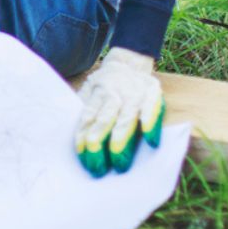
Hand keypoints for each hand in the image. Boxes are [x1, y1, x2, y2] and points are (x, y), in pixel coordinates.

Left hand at [74, 48, 163, 175]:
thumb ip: (85, 111)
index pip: (87, 117)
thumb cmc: (106, 86)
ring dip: (122, 138)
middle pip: (105, 118)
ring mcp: (133, 93)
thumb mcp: (89, 91)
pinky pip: (153, 108)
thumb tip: (75, 141)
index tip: (82, 154)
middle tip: (98, 166)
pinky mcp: (152, 91)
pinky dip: (151, 123)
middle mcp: (113, 93)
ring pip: (126, 117)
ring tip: (119, 160)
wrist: (128, 62)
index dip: (83, 135)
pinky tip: (150, 140)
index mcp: (96, 94)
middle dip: (99, 141)